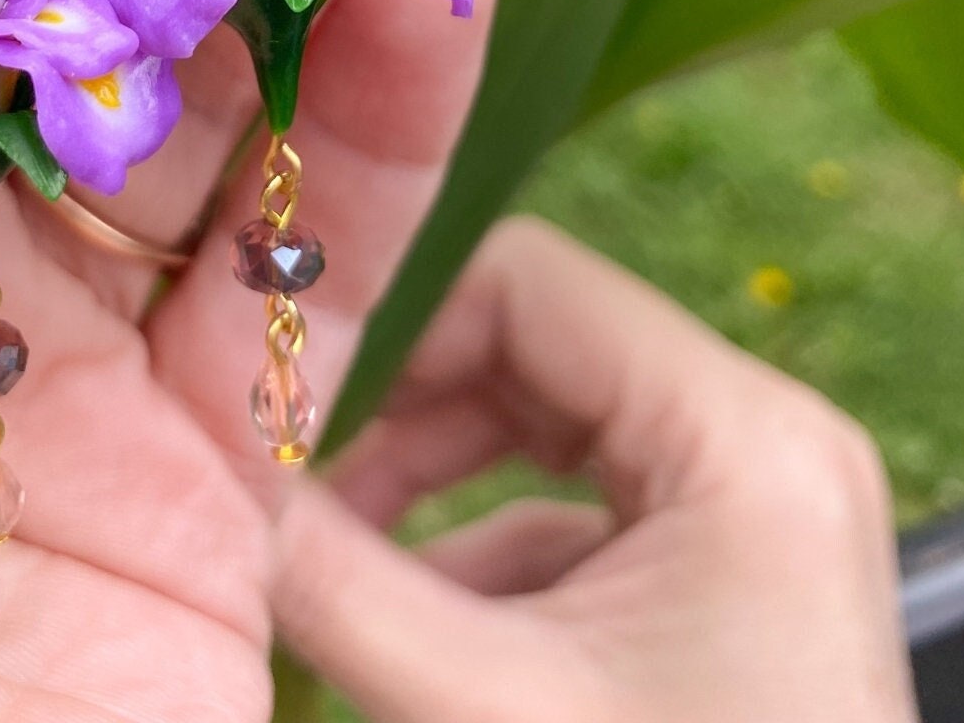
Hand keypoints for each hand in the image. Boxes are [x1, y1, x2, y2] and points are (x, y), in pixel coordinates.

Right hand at [275, 217, 916, 722]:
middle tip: (284, 473)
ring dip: (426, 487)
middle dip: (399, 416)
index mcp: (740, 435)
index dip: (391, 316)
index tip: (280, 379)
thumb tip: (201, 486)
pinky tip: (410, 629)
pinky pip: (578, 510)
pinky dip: (484, 555)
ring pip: (544, 428)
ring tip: (325, 558)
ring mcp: (753, 504)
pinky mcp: (729, 567)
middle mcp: (762, 439)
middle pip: (532, 350)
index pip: (528, 283)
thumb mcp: (490, 710)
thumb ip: (337, 588)